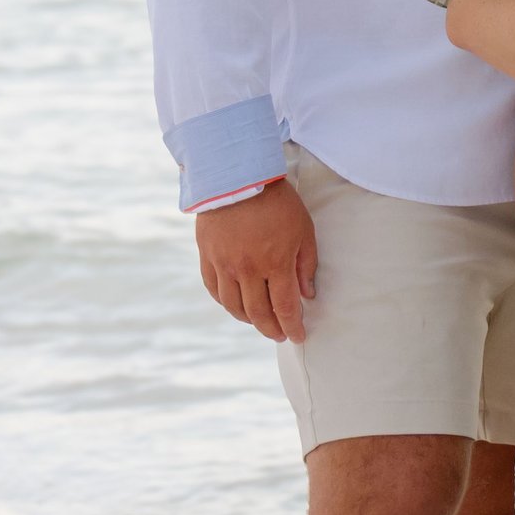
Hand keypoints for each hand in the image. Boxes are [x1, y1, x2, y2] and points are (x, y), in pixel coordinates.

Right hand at [195, 179, 317, 344]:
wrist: (237, 177)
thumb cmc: (277, 201)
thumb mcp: (304, 230)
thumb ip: (306, 265)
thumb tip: (307, 295)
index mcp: (275, 263)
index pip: (285, 307)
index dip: (292, 326)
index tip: (298, 337)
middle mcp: (248, 270)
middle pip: (258, 313)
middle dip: (271, 329)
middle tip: (280, 335)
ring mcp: (224, 265)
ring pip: (233, 306)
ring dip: (248, 320)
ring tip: (259, 322)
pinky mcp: (207, 257)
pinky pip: (214, 290)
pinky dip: (225, 303)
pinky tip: (235, 305)